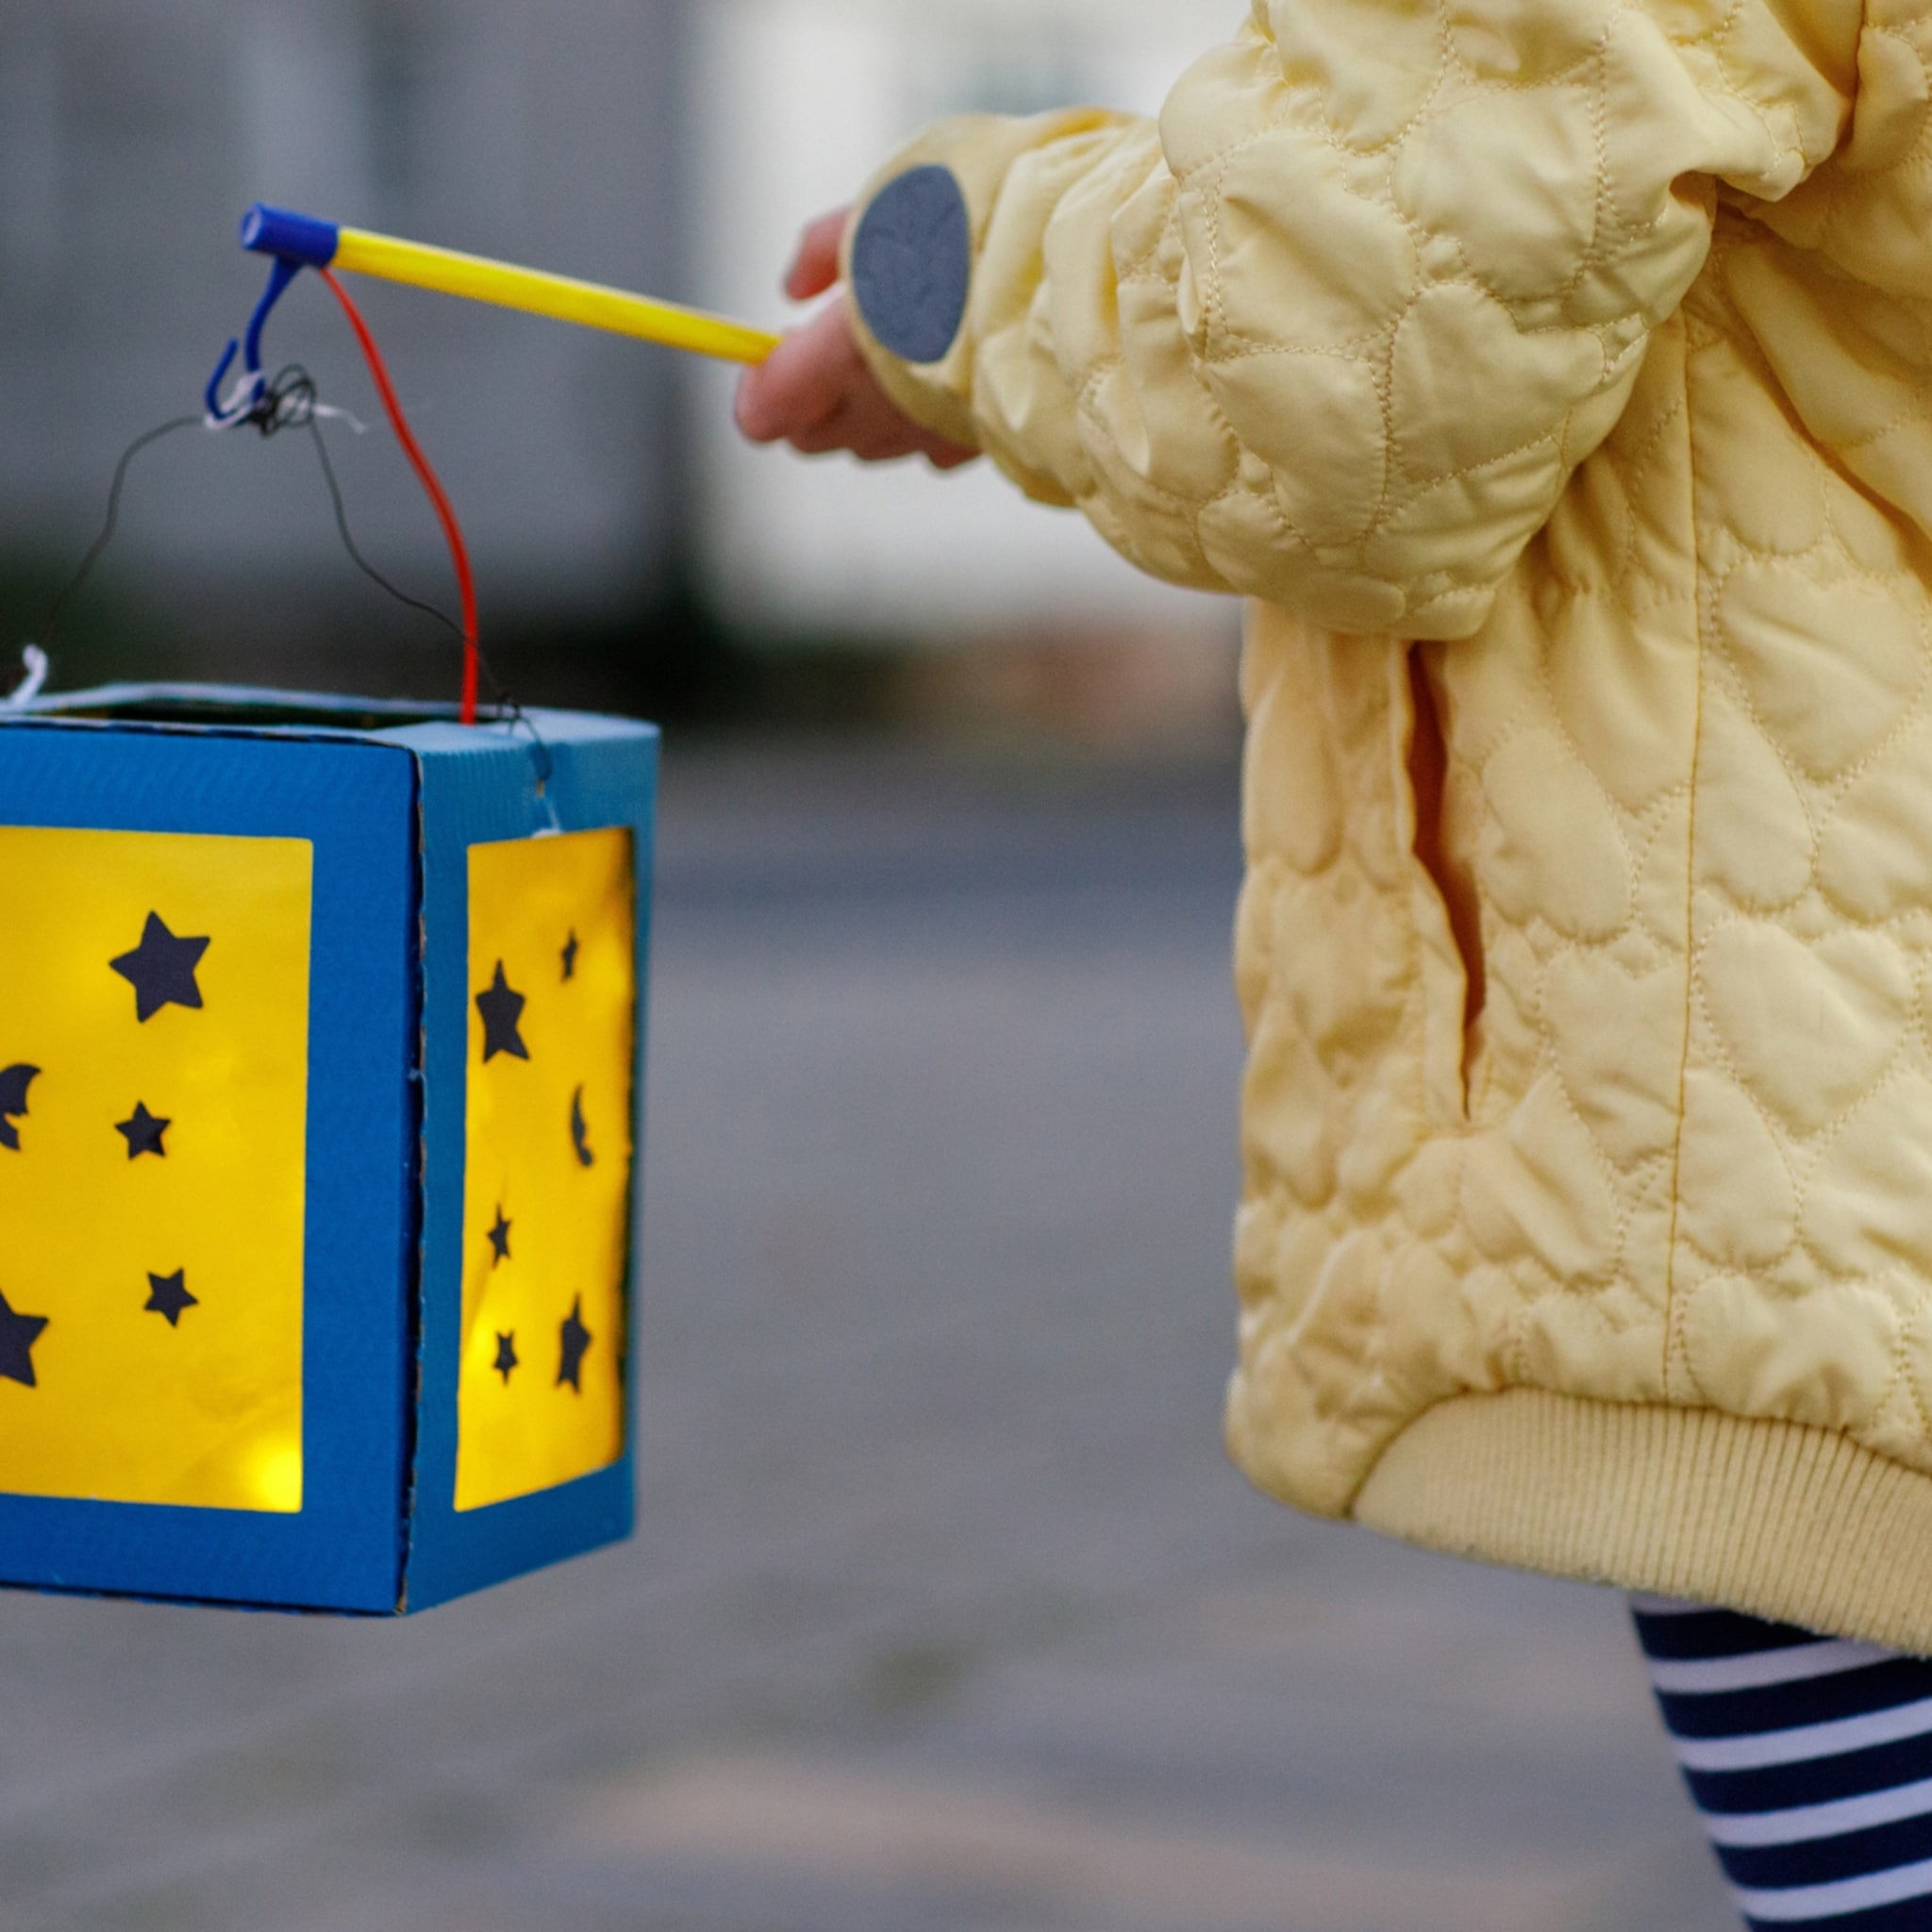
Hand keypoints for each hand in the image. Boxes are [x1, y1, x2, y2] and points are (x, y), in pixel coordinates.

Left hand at [734, 209, 978, 469]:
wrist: (1088, 271)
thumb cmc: (982, 222)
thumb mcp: (890, 205)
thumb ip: (831, 246)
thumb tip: (791, 285)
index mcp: (843, 350)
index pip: (773, 403)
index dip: (761, 395)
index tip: (756, 377)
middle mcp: (881, 408)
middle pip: (819, 436)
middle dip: (811, 404)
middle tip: (820, 359)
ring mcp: (932, 434)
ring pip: (876, 443)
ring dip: (873, 410)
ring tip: (898, 357)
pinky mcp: (980, 447)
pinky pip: (934, 444)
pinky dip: (931, 416)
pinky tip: (954, 377)